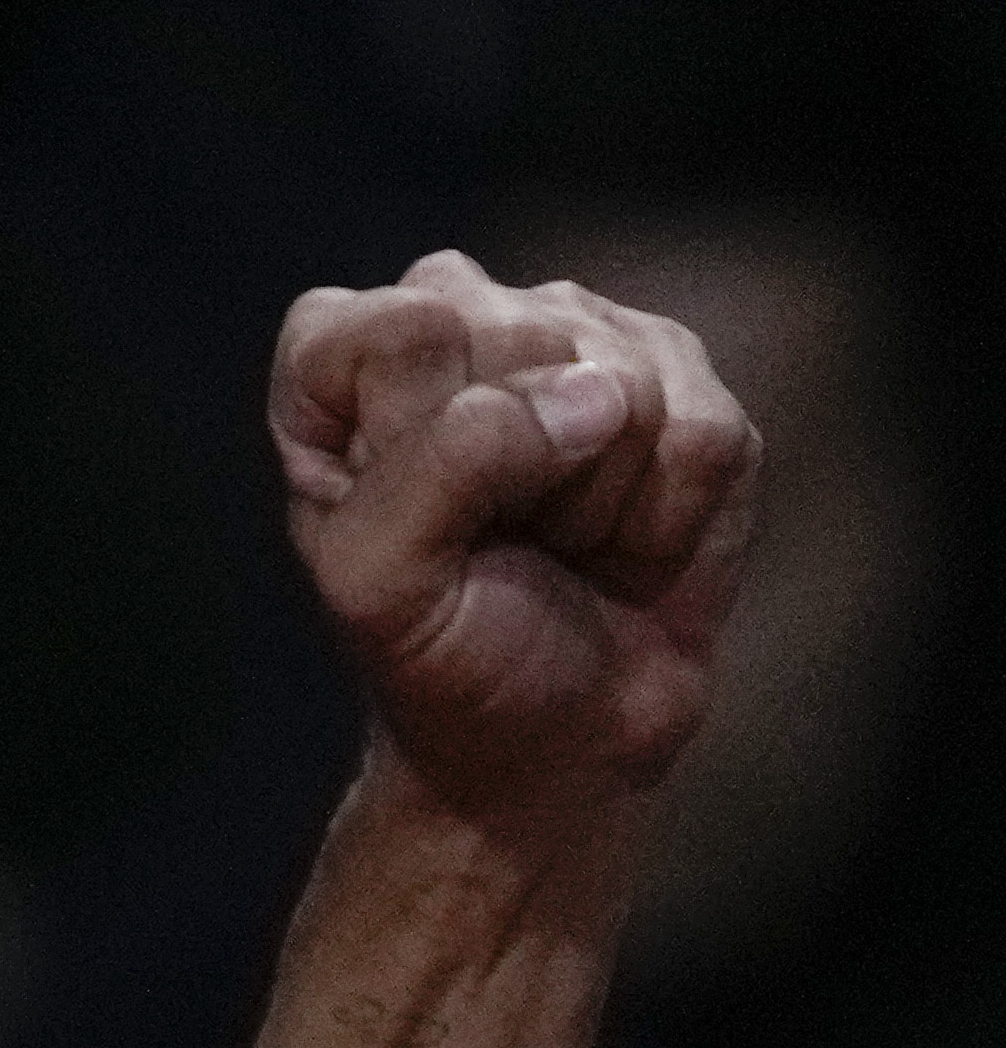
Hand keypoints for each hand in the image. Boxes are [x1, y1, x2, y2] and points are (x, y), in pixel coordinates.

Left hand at [275, 250, 756, 851]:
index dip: (419, 434)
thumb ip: (444, 467)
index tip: (413, 519)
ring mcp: (582, 335)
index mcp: (342, 361)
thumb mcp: (383, 583)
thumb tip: (594, 394)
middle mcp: (463, 317)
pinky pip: (704, 434)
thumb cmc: (446, 652)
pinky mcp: (686, 378)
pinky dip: (668, 517)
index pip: (402, 328)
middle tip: (499, 540)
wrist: (558, 730)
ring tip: (560, 541)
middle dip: (518, 472)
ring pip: (624, 386)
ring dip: (596, 500)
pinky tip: (627, 541)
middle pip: (523, 342)